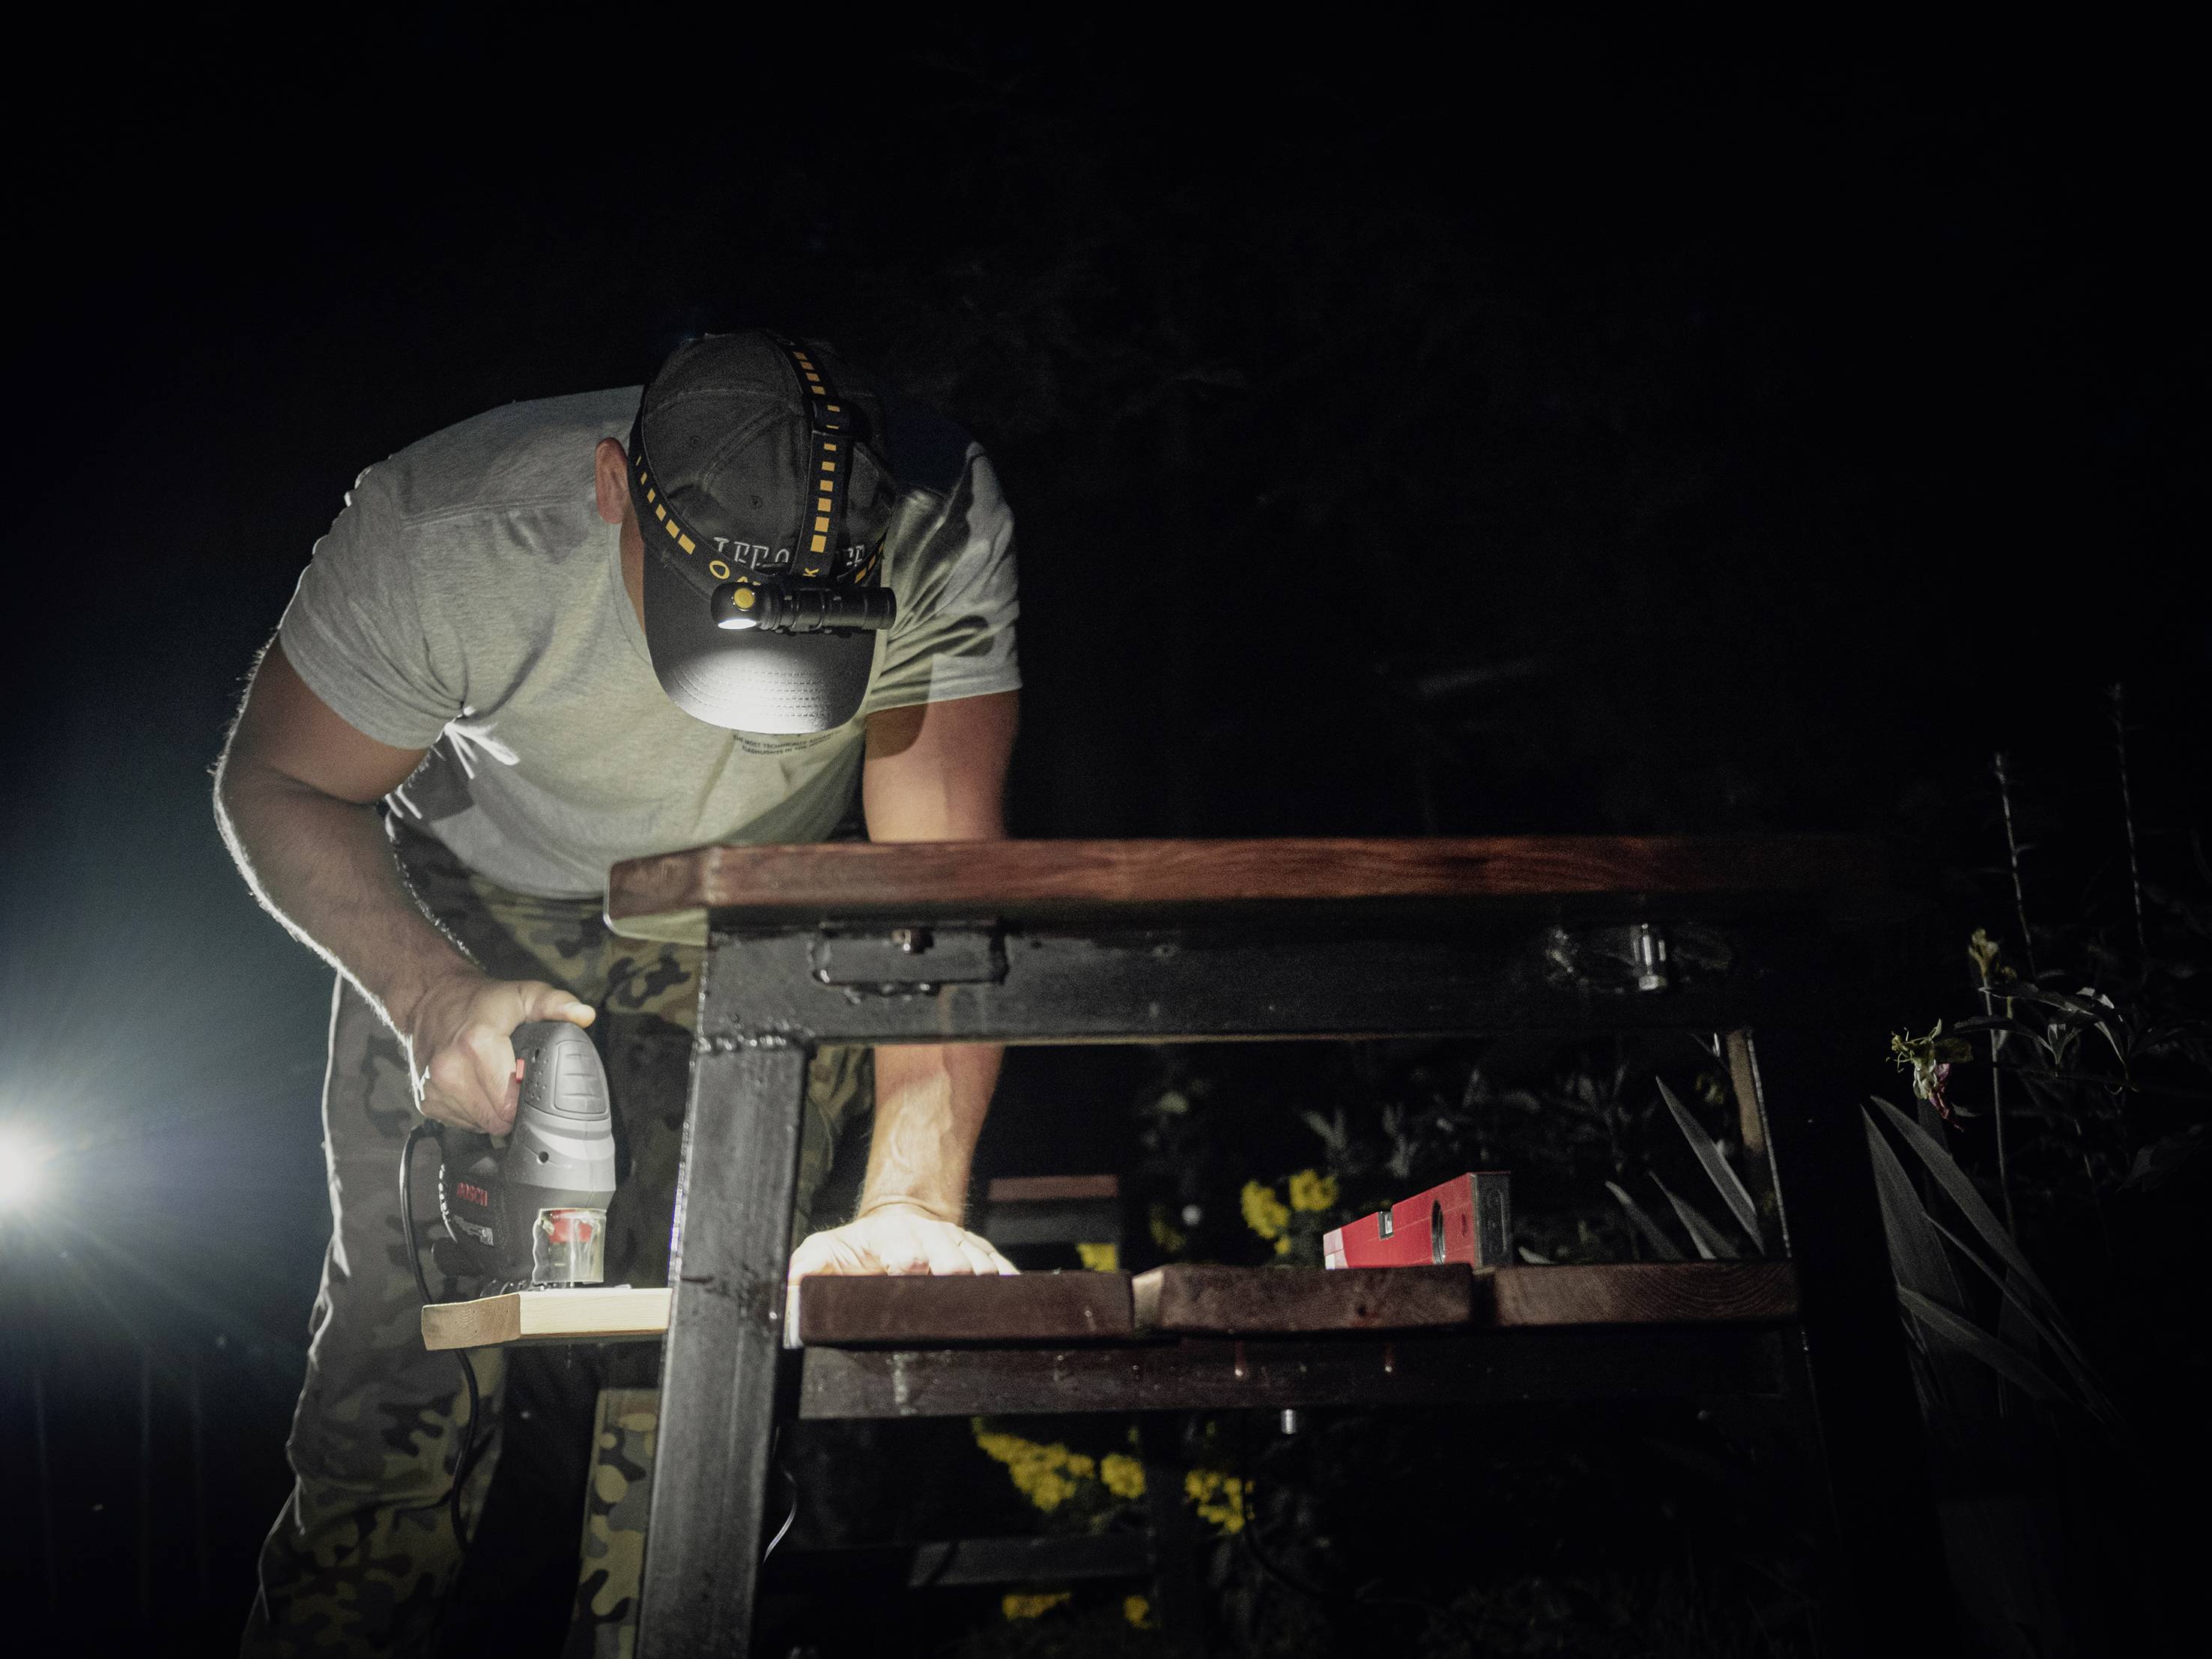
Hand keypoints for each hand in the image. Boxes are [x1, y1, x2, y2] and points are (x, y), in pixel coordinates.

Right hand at [401, 971, 593, 1133]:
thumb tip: (584, 1015)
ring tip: (495, 1084)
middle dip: (514, 1111)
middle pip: (497, 1120)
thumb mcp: (524, 994)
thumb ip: (556, 1004)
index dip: (530, 1101)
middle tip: (518, 1087)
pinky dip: (474, 1113)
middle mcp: (450, 1071)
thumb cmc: (482, 1001)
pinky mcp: (426, 1102)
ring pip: (480, 1126)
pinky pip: (463, 1124)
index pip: (511, 1105)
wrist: (431, 1000)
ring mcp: (435, 1090)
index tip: (534, 1087)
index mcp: (477, 1045)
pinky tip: (477, 1089)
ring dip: (493, 1112)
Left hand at [787, 1202, 1018, 1279]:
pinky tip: (1015, 1299)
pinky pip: (1003, 1267)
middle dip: (952, 1269)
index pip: (903, 1249)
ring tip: (983, 1297)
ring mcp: (962, 1246)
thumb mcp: (829, 1250)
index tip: (907, 1268)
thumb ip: (809, 1265)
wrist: (901, 1225)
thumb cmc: (862, 1248)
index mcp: (895, 1239)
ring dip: (983, 1278)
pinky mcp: (983, 1256)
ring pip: (981, 1262)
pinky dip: (1010, 1281)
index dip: (906, 1259)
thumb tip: (792, 1284)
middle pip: (950, 1257)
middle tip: (952, 1285)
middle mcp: (933, 1240)